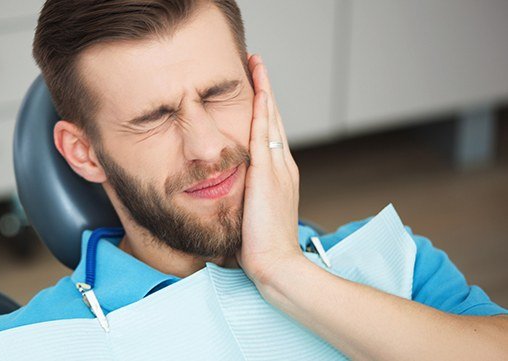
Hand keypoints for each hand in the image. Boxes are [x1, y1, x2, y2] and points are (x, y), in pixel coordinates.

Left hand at [236, 53, 303, 285]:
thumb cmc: (262, 246)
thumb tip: (235, 191)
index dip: (265, 110)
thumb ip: (249, 197)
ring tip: (258, 66)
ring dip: (264, 91)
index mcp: (280, 176)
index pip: (271, 135)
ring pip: (271, 120)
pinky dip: (262, 111)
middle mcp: (283, 167)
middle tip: (258, 65)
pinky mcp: (268, 175)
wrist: (277, 264)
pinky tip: (259, 92)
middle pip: (274, 120)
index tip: (257, 91)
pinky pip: (264, 135)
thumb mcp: (255, 214)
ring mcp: (278, 169)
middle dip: (266, 91)